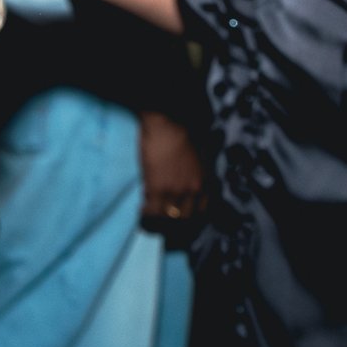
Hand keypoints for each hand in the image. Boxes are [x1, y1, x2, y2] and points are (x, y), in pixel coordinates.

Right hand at [138, 111, 204, 225]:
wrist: (167, 121)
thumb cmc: (182, 131)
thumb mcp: (200, 156)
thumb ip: (196, 173)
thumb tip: (187, 183)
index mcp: (206, 182)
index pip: (202, 211)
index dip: (191, 218)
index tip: (180, 219)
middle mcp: (194, 190)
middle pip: (186, 219)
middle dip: (174, 225)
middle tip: (162, 225)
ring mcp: (176, 191)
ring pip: (168, 219)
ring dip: (158, 222)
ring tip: (149, 220)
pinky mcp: (158, 188)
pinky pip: (152, 212)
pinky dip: (146, 215)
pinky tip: (141, 210)